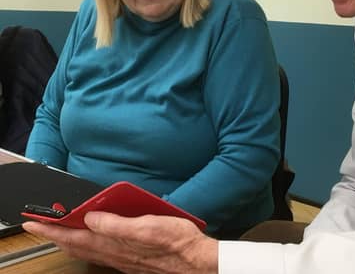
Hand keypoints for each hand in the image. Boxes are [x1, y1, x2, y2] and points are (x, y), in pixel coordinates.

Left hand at [22, 212, 217, 273]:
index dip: (52, 229)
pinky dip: (87, 244)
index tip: (34, 222)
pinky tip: (92, 239)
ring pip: (87, 250)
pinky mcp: (131, 258)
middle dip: (55, 235)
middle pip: (76, 245)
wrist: (196, 263)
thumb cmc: (176, 244)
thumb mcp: (147, 227)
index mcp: (115, 244)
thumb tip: (90, 218)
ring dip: (69, 240)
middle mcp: (114, 254)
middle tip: (38, 226)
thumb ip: (117, 224)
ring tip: (58, 231)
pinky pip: (100, 252)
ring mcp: (122, 258)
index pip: (74, 237)